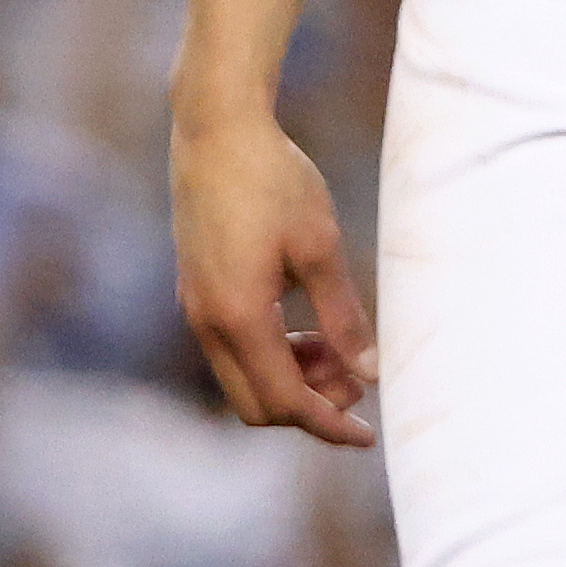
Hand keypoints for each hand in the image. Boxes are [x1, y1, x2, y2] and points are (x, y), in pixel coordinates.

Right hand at [176, 101, 377, 445]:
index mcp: (239, 317)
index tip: (368, 436)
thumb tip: (370, 374)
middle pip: (257, 403)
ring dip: (293, 378)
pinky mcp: (196, 290)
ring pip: (243, 377)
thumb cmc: (274, 179)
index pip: (284, 401)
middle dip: (311, 407)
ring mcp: (195, 307)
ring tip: (341, 351)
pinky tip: (310, 328)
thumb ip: (344, 315)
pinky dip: (273, 352)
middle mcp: (207, 322)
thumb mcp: (321, 247)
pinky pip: (233, 348)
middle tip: (359, 387)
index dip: (328, 425)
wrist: (216, 130)